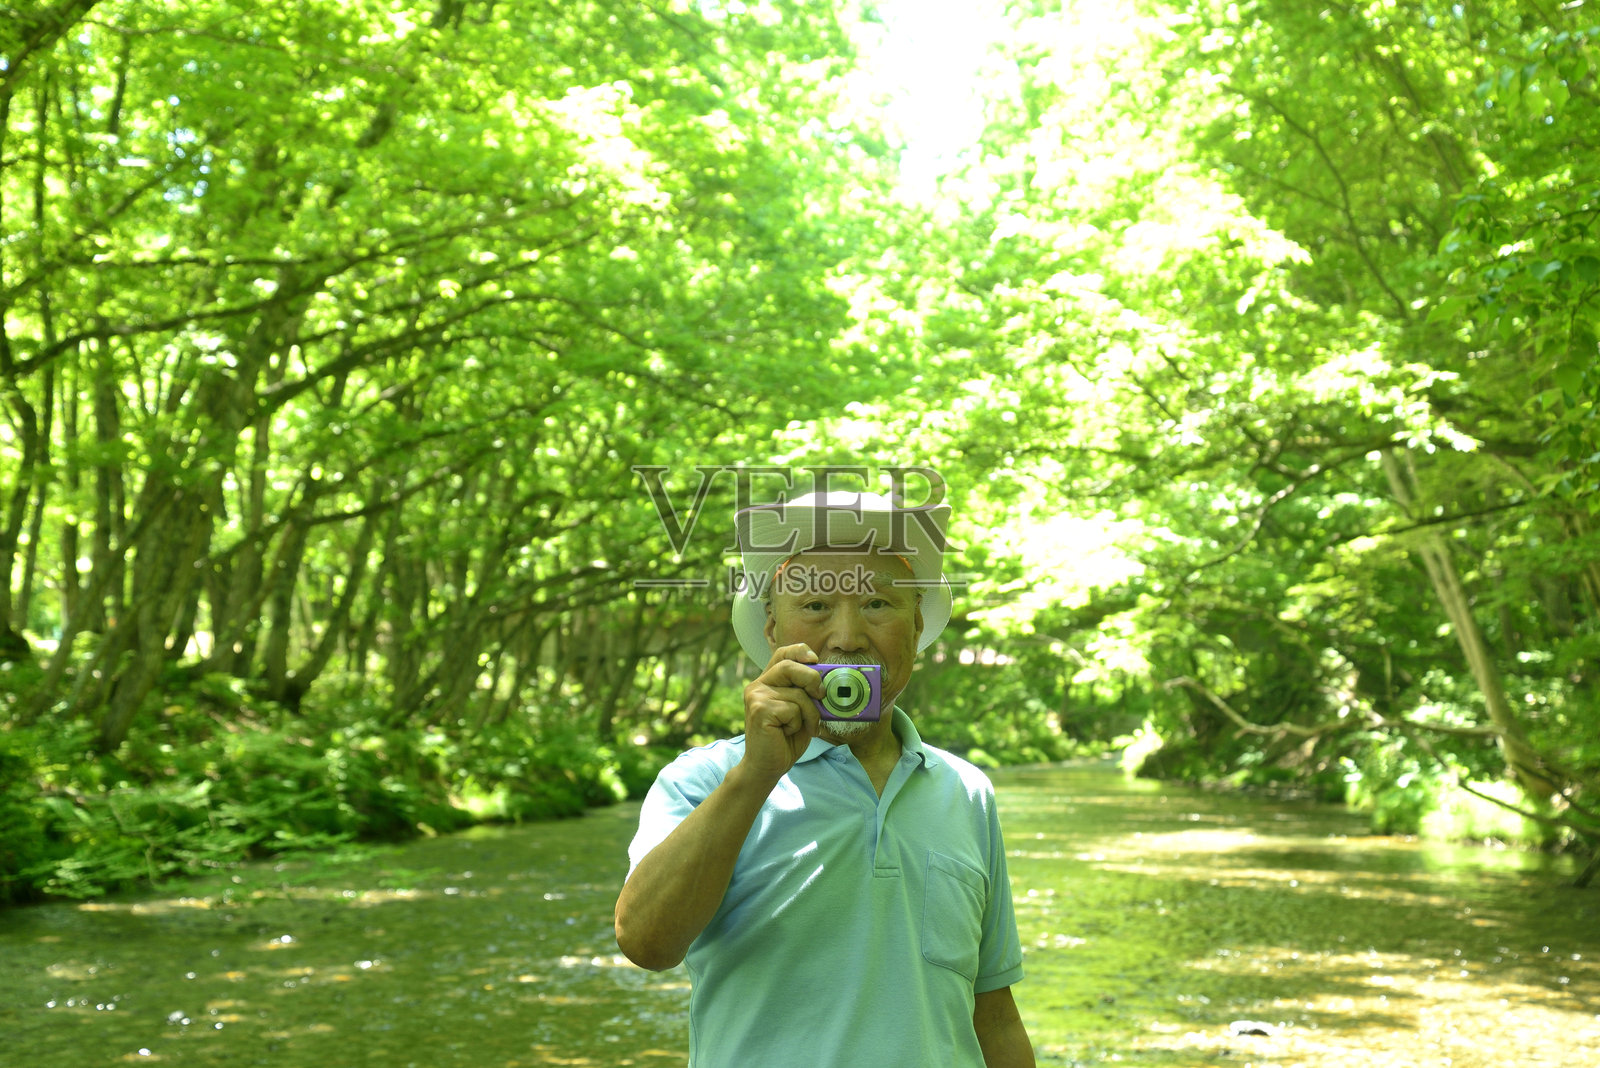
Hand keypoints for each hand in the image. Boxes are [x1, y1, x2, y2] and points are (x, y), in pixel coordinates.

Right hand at [739, 642, 824, 786]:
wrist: (767, 767)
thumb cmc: (785, 740)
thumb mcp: (801, 712)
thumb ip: (807, 694)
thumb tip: (829, 681)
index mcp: (768, 682)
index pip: (782, 654)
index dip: (800, 651)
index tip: (814, 659)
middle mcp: (758, 685)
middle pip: (790, 666)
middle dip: (812, 679)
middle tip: (821, 696)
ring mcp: (756, 696)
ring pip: (798, 693)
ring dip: (810, 714)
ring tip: (804, 727)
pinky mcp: (759, 710)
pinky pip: (793, 709)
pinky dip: (798, 724)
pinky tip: (787, 733)